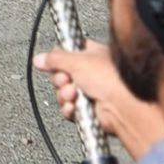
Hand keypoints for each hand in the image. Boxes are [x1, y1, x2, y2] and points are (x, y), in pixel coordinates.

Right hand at [38, 37, 163, 157]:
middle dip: (60, 79)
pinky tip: (75, 106)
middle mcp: (93, 73)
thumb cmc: (112, 79)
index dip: (60, 58)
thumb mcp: (78, 61)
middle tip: (66, 80)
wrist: (124, 106)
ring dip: (64, 95)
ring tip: (73, 94)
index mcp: (94, 55)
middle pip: (63, 75)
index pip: (69, 53)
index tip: (55, 61)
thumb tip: (39, 58)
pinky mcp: (89, 110)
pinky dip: (69, 109)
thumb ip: (55, 59)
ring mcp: (91, 92)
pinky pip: (69, 109)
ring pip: (64, 94)